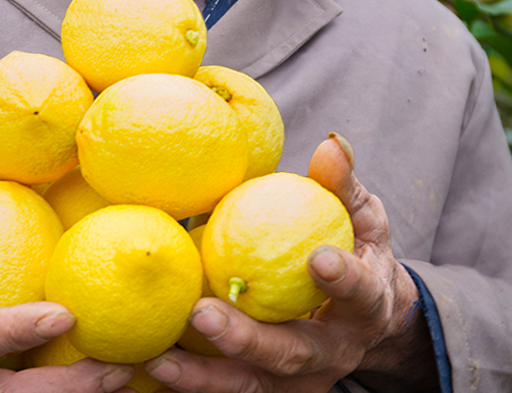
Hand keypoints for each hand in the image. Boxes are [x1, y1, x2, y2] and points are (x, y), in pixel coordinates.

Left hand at [144, 134, 438, 392]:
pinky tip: (145, 364)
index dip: (345, 282)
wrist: (362, 315)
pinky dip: (189, 382)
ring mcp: (298, 378)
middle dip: (247, 340)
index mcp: (365, 307)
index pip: (361, 295)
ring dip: (203, 376)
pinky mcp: (267, 386)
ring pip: (250, 384)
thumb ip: (343, 184)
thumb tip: (331, 143)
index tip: (321, 259)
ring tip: (158, 357)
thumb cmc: (354, 248)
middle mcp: (332, 353)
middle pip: (292, 355)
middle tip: (204, 314)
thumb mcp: (361, 215)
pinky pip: (225, 388)